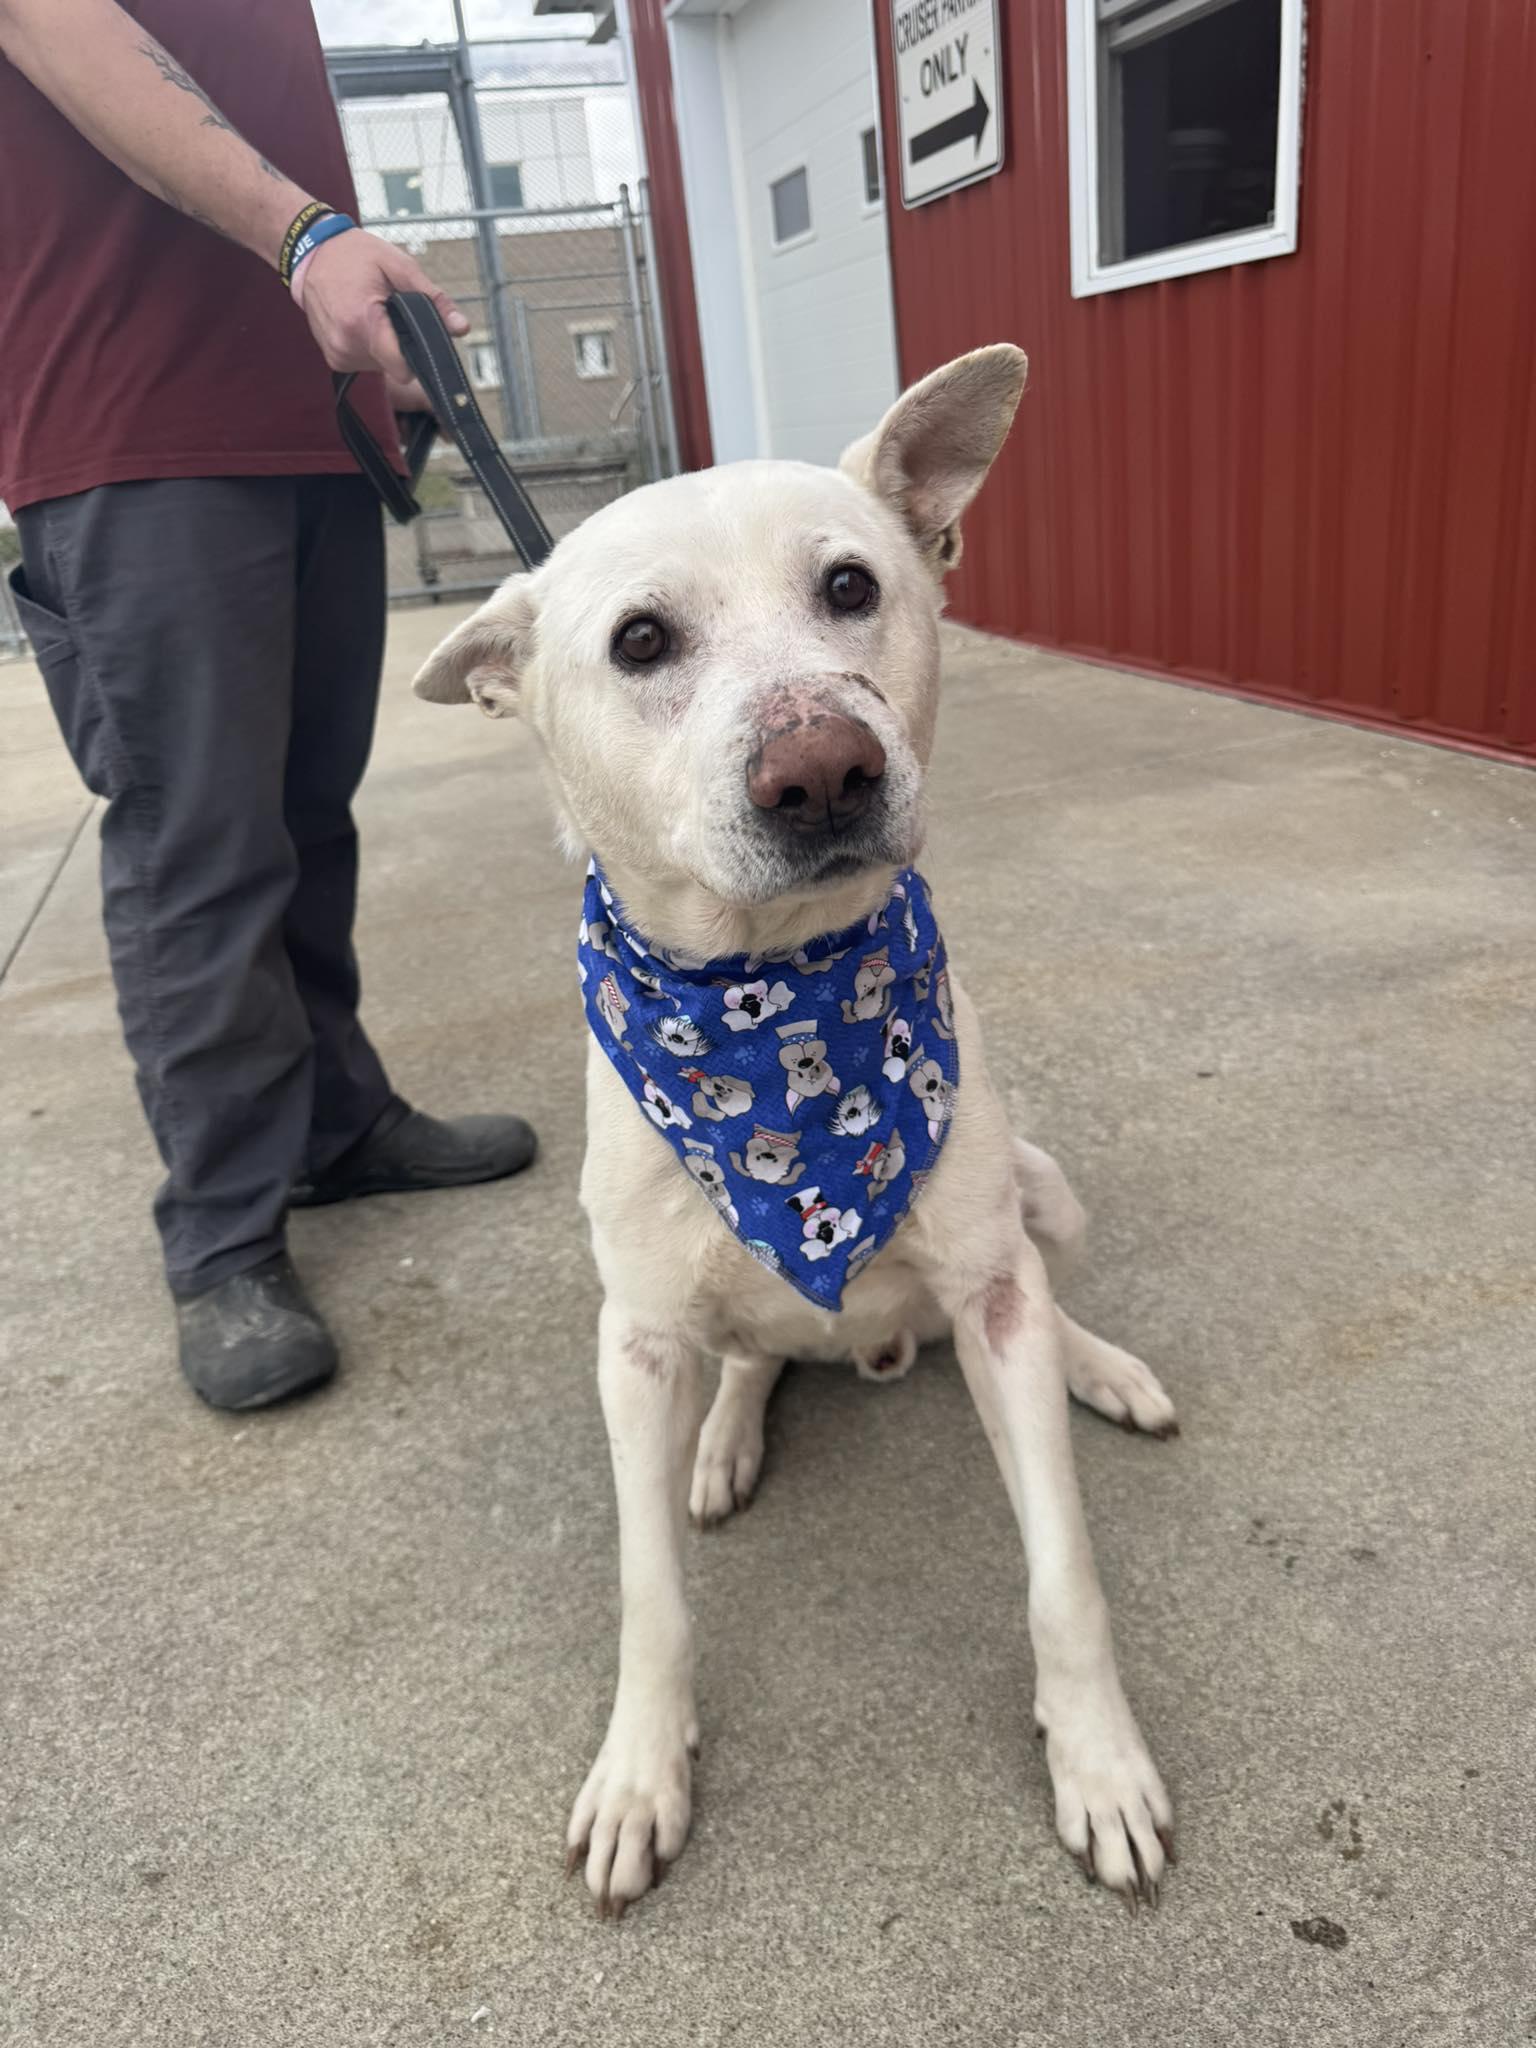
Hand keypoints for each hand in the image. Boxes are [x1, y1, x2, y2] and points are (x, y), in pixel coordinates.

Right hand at [297, 227, 467, 385]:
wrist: (311, 252)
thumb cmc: (354, 255)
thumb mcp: (399, 265)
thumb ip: (433, 298)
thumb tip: (461, 327)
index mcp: (362, 322)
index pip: (400, 367)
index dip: (419, 357)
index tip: (422, 341)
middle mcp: (346, 344)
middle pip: (395, 366)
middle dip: (401, 343)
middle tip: (390, 311)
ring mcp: (337, 354)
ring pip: (381, 366)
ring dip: (385, 344)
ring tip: (373, 312)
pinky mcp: (334, 358)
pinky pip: (366, 362)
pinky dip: (370, 345)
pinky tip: (362, 320)